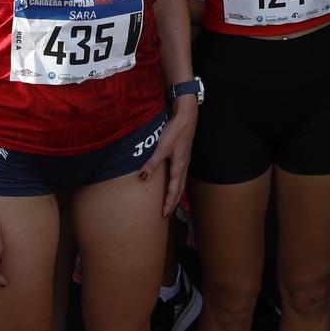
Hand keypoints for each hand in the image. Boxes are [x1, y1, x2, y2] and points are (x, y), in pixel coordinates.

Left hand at [145, 99, 197, 216]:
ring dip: (176, 193)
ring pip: (181, 182)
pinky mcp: (182, 155)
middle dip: (174, 202)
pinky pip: (180, 174)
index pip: (174, 191)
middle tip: (167, 214)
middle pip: (180, 189)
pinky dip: (176, 183)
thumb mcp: (162, 147)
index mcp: (179, 167)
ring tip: (170, 201)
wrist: (187, 116)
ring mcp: (184, 160)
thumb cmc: (176, 130)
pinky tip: (171, 181)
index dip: (169, 203)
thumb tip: (142, 178)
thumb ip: (152, 163)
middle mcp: (183, 166)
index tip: (164, 215)